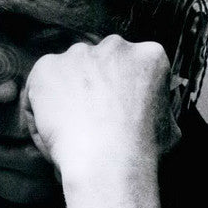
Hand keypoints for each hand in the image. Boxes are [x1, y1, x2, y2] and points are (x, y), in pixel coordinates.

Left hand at [24, 35, 180, 207]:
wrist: (106, 161)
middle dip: (92, 86)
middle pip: (97, 64)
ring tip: (68, 129)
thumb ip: (158, 111)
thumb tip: (155, 112)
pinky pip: (38, 86)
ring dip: (65, 94)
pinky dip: (38, 106)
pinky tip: (50, 130)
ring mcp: (78, 53)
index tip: (114, 113)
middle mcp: (115, 46)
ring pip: (67, 73)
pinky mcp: (47, 66)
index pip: (129, 68)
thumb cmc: (142, 153)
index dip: (119, 92)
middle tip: (89, 120)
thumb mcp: (170, 129)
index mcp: (149, 56)